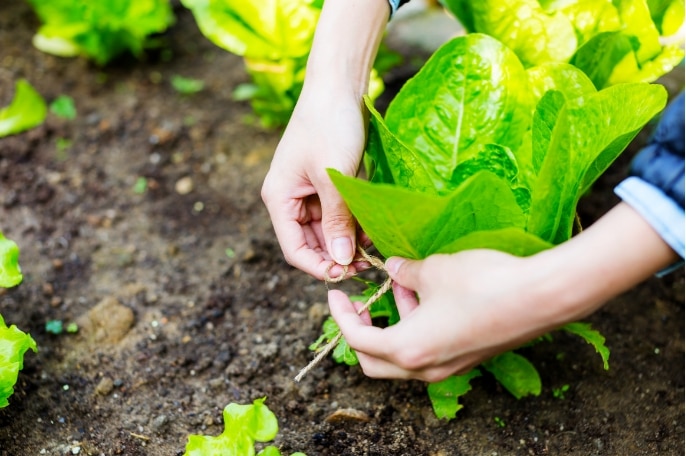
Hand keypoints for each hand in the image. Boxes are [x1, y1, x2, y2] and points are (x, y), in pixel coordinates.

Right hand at [261, 87, 366, 278]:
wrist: (339, 86)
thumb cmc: (330, 126)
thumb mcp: (334, 176)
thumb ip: (337, 220)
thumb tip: (341, 261)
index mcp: (279, 199)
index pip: (295, 250)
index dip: (319, 267)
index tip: (347, 273)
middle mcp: (291, 200)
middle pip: (312, 244)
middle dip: (337, 256)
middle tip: (368, 264)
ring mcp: (310, 193)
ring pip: (328, 232)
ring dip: (348, 243)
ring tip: (374, 247)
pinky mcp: (328, 186)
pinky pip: (339, 215)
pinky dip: (354, 225)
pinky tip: (373, 230)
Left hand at [329, 250, 552, 381]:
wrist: (540, 297)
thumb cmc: (482, 283)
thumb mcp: (434, 270)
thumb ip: (406, 271)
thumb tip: (392, 268)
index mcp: (408, 349)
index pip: (357, 341)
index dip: (341, 316)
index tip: (336, 294)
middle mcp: (425, 368)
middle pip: (374, 361)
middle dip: (361, 332)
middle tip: (360, 303)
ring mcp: (448, 367)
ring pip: (403, 356)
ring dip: (393, 324)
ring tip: (400, 285)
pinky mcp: (466, 358)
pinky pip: (427, 350)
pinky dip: (415, 328)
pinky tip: (426, 295)